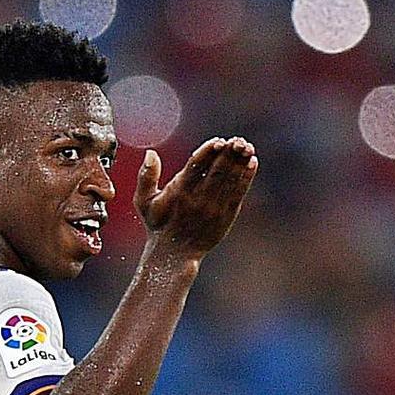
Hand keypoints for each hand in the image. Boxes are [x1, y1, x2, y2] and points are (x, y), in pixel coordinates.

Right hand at [133, 136, 258, 257]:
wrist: (173, 254)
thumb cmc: (157, 225)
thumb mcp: (143, 201)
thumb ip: (146, 176)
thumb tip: (150, 153)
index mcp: (178, 192)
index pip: (196, 166)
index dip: (208, 152)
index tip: (218, 141)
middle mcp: (197, 199)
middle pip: (217, 171)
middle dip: (228, 154)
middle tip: (237, 140)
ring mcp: (213, 208)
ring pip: (229, 180)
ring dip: (240, 162)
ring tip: (247, 146)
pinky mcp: (225, 216)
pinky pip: (238, 193)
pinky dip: (246, 177)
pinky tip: (252, 163)